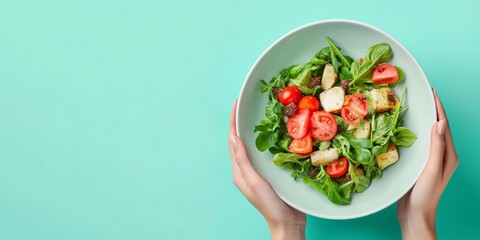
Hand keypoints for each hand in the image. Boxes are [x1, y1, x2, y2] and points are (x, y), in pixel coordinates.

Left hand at [228, 100, 305, 239]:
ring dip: (252, 129)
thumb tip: (234, 138)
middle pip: (240, 141)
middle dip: (240, 122)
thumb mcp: (254, 181)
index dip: (233, 121)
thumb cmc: (270, 205)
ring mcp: (256, 171)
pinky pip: (263, 152)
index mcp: (238, 171)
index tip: (236, 104)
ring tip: (256, 113)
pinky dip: (265, 140)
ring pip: (252, 145)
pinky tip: (272, 134)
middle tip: (246, 104)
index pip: (233, 141)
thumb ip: (243, 160)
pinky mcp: (267, 173)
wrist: (287, 222)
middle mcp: (245, 169)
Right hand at [397, 89, 458, 238]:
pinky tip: (407, 128)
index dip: (439, 108)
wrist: (416, 215)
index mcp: (449, 155)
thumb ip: (436, 147)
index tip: (433, 93)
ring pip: (429, 134)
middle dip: (433, 110)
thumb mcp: (432, 170)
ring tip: (417, 107)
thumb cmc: (425, 195)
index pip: (444, 126)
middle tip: (425, 95)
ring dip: (424, 120)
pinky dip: (416, 132)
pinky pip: (420, 142)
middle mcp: (442, 155)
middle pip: (438, 127)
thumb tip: (440, 123)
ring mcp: (432, 159)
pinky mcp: (421, 164)